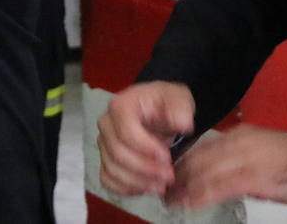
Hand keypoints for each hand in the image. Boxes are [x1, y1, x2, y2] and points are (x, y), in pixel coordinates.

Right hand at [97, 81, 194, 196]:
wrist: (158, 109)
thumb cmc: (165, 103)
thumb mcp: (178, 98)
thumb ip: (180, 109)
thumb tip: (182, 125)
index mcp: (120, 106)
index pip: (126, 132)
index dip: (146, 149)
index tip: (168, 158)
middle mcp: (106, 123)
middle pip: (118, 153)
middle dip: (145, 169)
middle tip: (169, 176)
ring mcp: (104, 143)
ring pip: (112, 169)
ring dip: (138, 182)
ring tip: (161, 186)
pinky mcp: (106, 159)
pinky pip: (108, 179)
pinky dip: (124, 188)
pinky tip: (144, 188)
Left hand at [166, 123, 286, 209]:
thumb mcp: (260, 154)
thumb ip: (238, 159)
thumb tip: (218, 174)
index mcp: (239, 136)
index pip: (202, 149)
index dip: (184, 164)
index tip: (171, 175)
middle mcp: (237, 143)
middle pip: (198, 160)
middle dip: (179, 176)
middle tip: (165, 191)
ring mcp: (242, 160)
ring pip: (204, 173)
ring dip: (184, 189)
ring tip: (171, 201)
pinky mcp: (251, 178)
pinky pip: (218, 187)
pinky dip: (200, 196)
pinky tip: (188, 203)